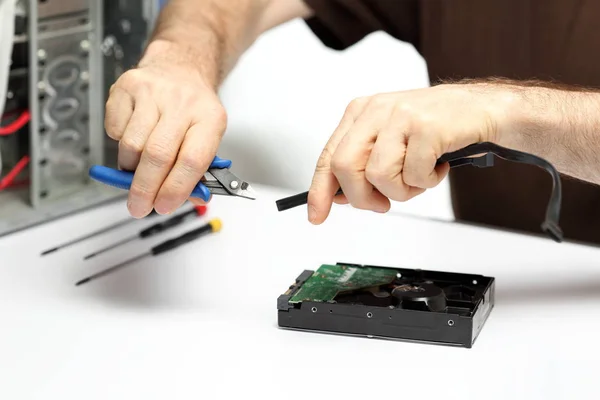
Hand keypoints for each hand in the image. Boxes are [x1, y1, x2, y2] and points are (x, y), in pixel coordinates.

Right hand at [104, 41, 226, 217]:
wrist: (180, 68)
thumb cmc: (193, 110)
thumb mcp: (208, 138)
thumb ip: (198, 172)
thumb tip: (186, 200)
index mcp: (210, 118)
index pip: (192, 161)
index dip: (175, 189)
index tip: (163, 206)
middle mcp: (182, 102)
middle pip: (157, 155)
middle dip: (145, 189)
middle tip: (139, 207)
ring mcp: (152, 92)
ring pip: (132, 145)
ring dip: (131, 168)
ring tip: (138, 170)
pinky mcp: (126, 87)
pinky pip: (115, 130)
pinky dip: (120, 145)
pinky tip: (134, 137)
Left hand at [306, 83, 515, 223]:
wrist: (482, 109)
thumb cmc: (435, 128)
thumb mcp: (389, 141)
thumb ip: (362, 164)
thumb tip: (338, 196)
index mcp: (361, 113)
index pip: (329, 157)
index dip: (320, 190)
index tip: (317, 215)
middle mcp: (376, 111)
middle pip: (345, 168)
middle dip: (362, 197)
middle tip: (382, 204)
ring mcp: (400, 116)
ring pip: (378, 176)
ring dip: (402, 190)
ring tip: (419, 176)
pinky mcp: (426, 127)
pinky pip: (413, 175)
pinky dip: (428, 181)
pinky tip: (438, 165)